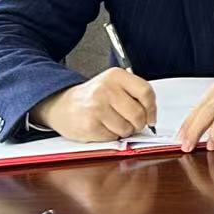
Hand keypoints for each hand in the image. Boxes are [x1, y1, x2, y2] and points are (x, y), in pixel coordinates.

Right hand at [33, 67, 156, 142]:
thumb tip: (151, 116)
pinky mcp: (89, 125)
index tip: (151, 118)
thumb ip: (133, 94)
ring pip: (126, 128)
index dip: (152, 109)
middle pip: (138, 114)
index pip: (146, 92)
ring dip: (124, 131)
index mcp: (116, 76)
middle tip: (132, 124)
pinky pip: (112, 137)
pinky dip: (111, 137)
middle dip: (138, 124)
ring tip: (112, 123)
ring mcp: (97, 107)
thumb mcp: (113, 85)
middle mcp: (106, 89)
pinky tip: (102, 128)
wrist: (61, 105)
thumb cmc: (92, 97)